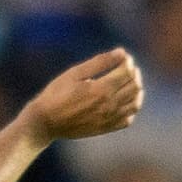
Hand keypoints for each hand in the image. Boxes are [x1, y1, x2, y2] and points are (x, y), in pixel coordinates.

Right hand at [25, 49, 143, 143]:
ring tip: (128, 83)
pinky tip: (123, 102)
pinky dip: (130, 109)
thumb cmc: (57, 94)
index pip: (128, 72)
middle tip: (126, 68)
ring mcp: (108, 119)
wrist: (45, 123)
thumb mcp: (75, 73)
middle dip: (134, 73)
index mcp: (101, 89)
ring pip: (135, 104)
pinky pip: (127, 120)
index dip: (128, 61)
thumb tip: (122, 52)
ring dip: (136, 91)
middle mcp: (108, 105)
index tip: (122, 57)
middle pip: (134, 86)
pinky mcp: (105, 129)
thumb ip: (100, 62)